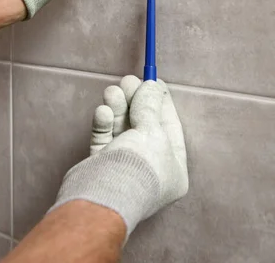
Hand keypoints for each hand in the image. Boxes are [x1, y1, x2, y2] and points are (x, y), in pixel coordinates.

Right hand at [51, 76, 188, 238]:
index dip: (161, 102)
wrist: (105, 195)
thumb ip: (150, 105)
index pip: (170, 127)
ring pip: (122, 129)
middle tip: (129, 81)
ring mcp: (125, 168)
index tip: (153, 80)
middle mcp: (150, 170)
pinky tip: (103, 111)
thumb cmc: (139, 169)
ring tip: (113, 91)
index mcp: (173, 170)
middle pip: (144, 126)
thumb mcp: (153, 130)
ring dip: (118, 107)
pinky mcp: (102, 166)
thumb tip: (152, 85)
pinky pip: (105, 139)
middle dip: (136, 101)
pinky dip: (104, 123)